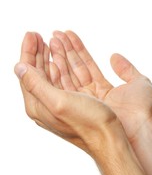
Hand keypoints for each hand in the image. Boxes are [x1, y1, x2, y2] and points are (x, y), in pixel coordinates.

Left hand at [14, 32, 120, 154]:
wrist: (110, 139)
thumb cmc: (88, 125)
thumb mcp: (58, 103)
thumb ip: (35, 84)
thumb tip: (18, 68)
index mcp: (39, 106)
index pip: (28, 75)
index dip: (28, 53)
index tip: (32, 35)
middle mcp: (49, 105)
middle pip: (40, 73)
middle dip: (38, 52)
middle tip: (38, 35)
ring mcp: (63, 102)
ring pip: (55, 73)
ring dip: (53, 55)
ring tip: (53, 39)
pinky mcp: (77, 101)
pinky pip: (69, 78)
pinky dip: (67, 64)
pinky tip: (66, 56)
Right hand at [50, 31, 151, 140]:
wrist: (139, 130)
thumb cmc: (142, 109)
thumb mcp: (138, 82)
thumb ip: (125, 69)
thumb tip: (114, 55)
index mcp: (104, 90)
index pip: (87, 65)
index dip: (78, 50)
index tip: (67, 35)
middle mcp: (92, 97)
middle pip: (74, 70)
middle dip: (64, 52)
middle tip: (54, 35)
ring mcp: (84, 103)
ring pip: (67, 77)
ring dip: (59, 59)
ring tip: (51, 40)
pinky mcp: (78, 108)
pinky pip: (66, 88)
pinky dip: (58, 74)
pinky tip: (51, 60)